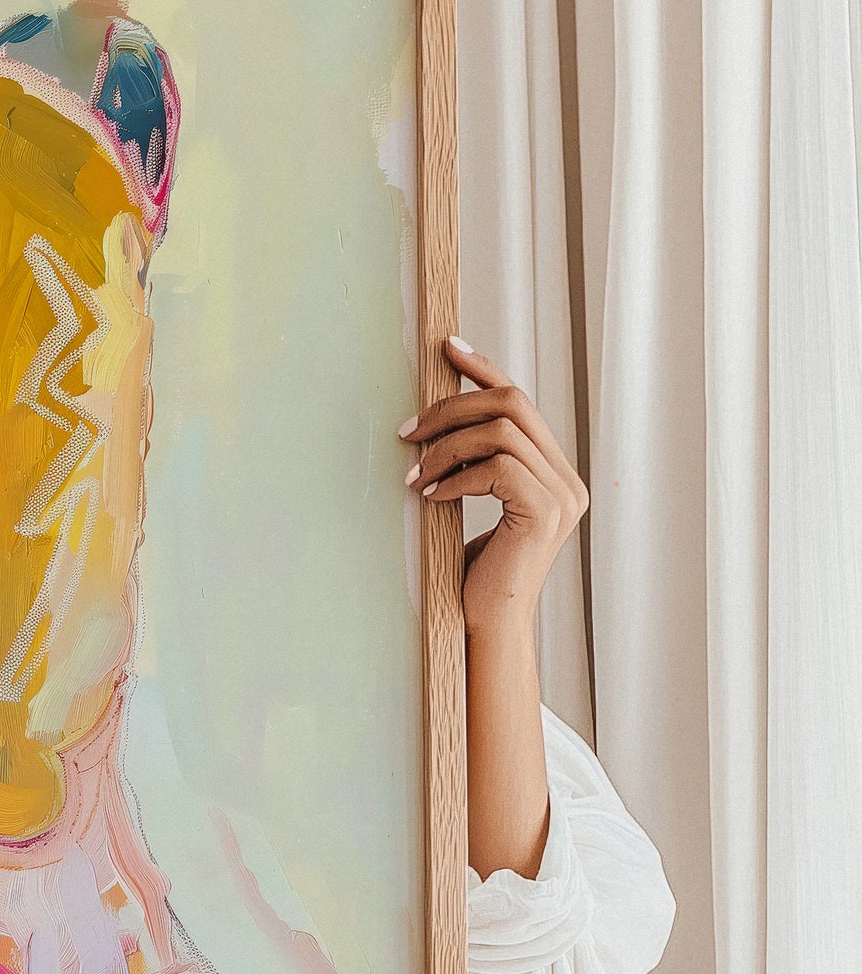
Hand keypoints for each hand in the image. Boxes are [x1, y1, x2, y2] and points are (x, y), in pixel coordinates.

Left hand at [401, 336, 587, 641]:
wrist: (485, 624)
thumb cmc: (472, 573)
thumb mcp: (474, 506)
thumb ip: (477, 466)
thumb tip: (439, 422)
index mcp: (553, 473)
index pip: (521, 402)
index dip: (484, 369)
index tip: (447, 349)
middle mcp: (566, 480)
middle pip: (512, 404)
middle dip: (452, 408)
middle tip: (407, 431)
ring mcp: (561, 497)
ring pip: (501, 432)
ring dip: (446, 448)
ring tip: (415, 476)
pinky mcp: (543, 513)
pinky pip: (496, 468)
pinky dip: (455, 477)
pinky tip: (431, 498)